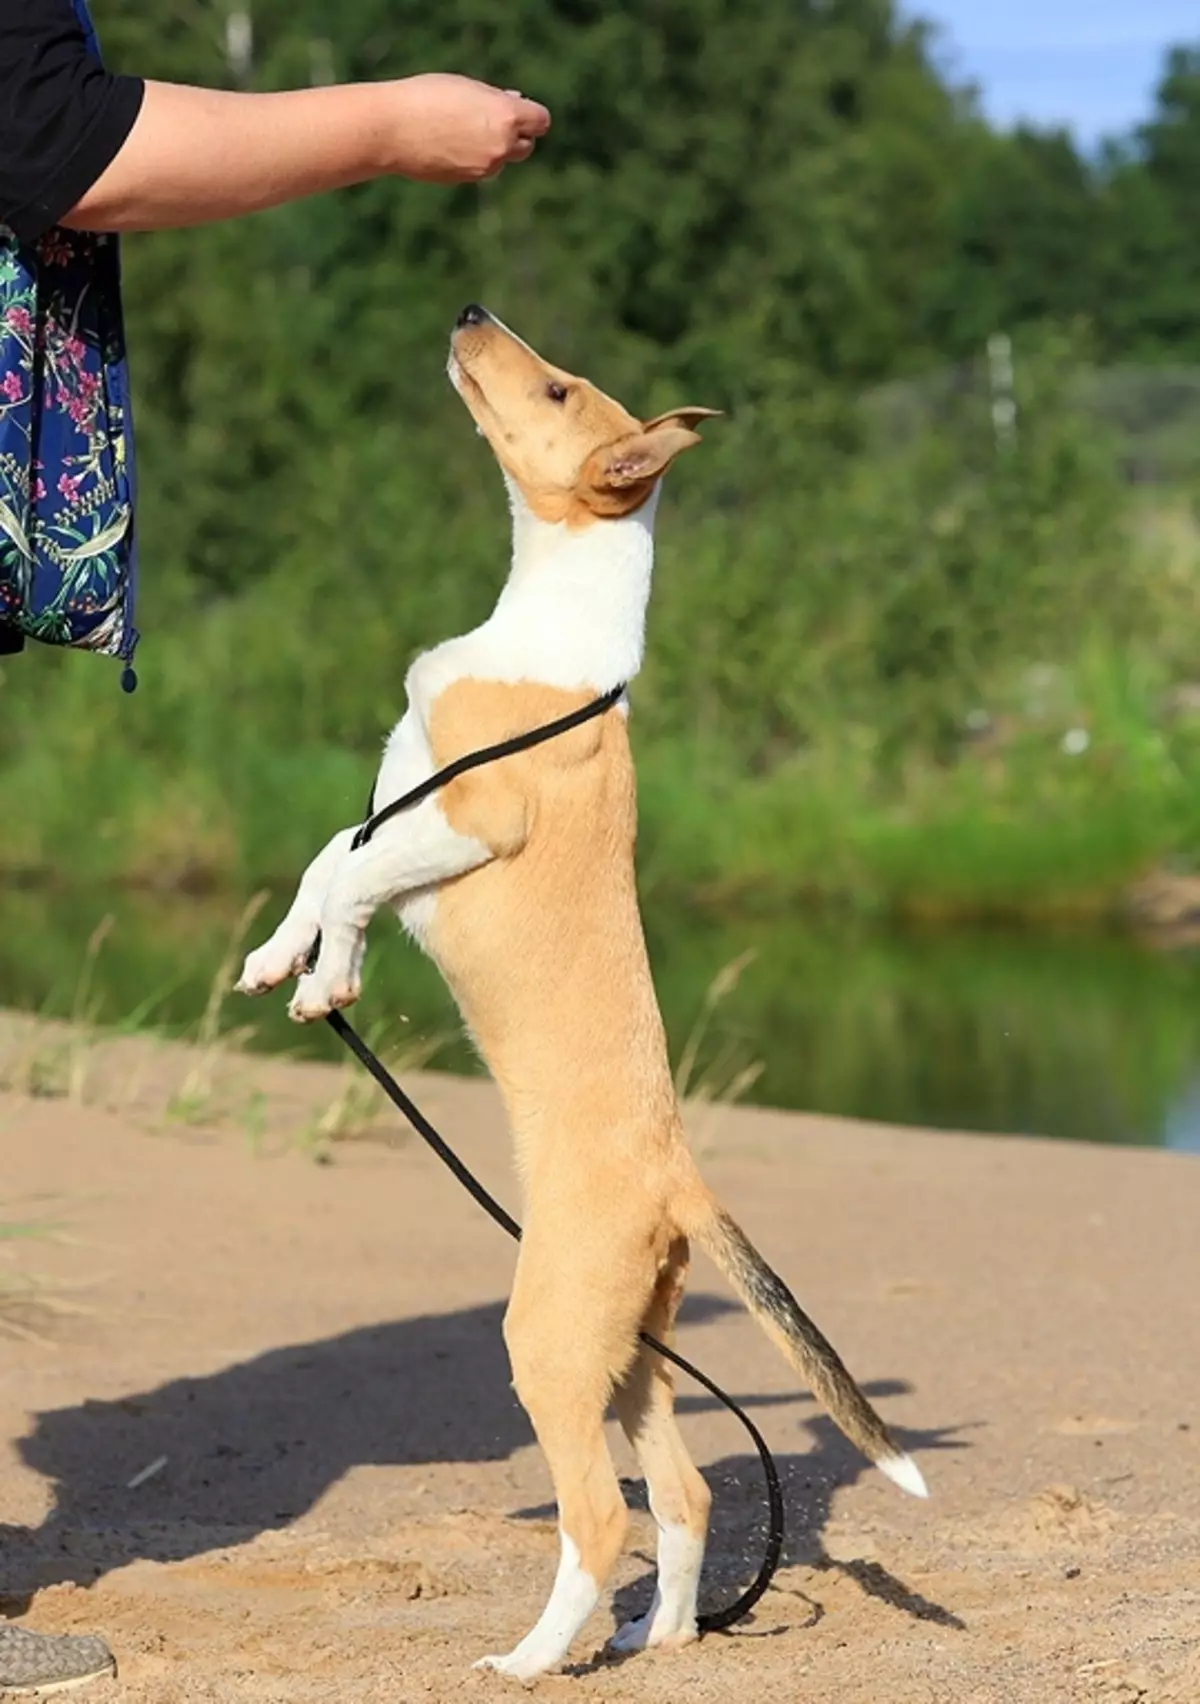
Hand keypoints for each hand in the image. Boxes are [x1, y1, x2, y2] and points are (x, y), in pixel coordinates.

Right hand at [384, 73, 550, 183]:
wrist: (392, 128)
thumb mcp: (467, 87)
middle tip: (491, 121)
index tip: (520, 111)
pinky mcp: (467, 180)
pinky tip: (449, 143)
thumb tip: (517, 102)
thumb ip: (496, 99)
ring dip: (492, 148)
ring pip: (501, 160)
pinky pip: (480, 169)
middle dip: (515, 135)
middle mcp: (501, 146)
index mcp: (506, 117)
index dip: (532, 116)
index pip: (541, 121)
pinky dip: (473, 159)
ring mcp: (485, 168)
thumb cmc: (427, 97)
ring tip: (462, 129)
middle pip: (526, 146)